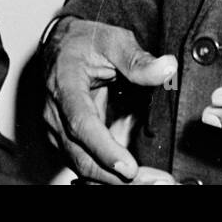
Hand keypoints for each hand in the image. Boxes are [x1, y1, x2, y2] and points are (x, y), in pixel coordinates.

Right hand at [43, 17, 178, 182]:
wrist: (61, 46)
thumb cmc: (85, 42)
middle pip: (81, 156)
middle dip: (116, 177)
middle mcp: (55, 114)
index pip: (81, 123)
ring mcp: (57, 131)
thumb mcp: (113, 40)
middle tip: (156, 182)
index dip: (104, 149)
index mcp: (64, 85)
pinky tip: (138, 178)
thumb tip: (166, 67)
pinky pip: (86, 165)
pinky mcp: (66, 141)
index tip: (128, 167)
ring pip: (83, 167)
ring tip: (153, 182)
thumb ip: (137, 59)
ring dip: (116, 181)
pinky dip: (110, 176)